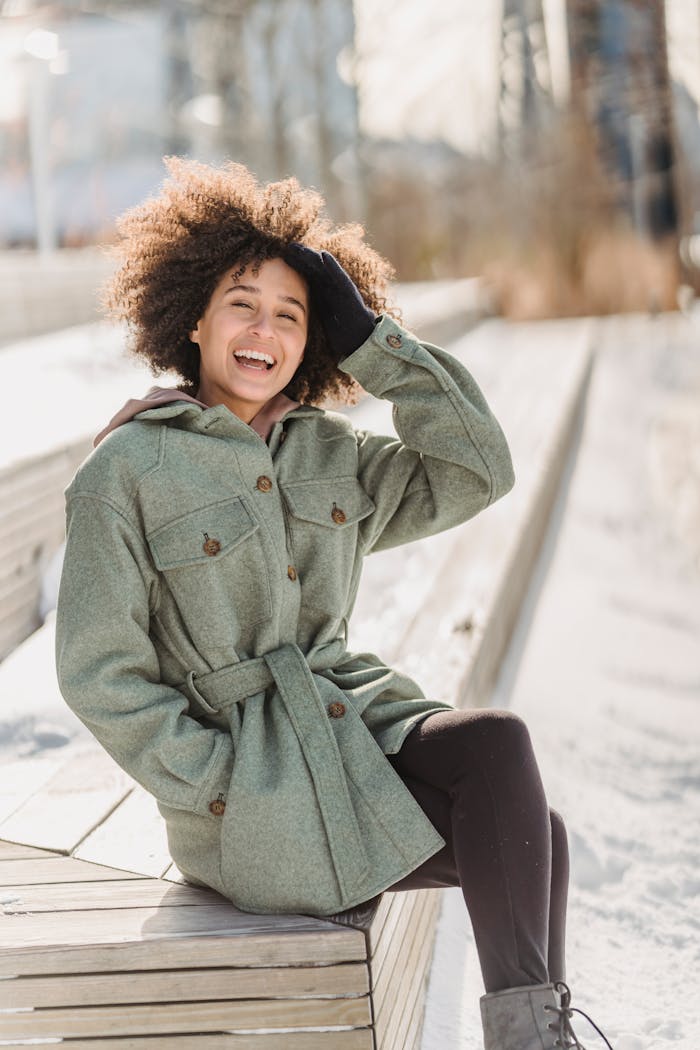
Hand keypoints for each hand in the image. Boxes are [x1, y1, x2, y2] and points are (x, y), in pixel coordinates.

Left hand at [282, 244, 376, 360]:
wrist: (358, 335)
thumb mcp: (320, 314)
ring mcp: (339, 286)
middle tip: (289, 246)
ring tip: (301, 247)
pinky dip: (332, 266)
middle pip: (314, 267)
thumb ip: (311, 305)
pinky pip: (338, 276)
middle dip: (302, 256)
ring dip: (313, 257)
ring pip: (324, 268)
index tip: (284, 255)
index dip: (297, 263)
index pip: (308, 273)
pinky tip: (324, 256)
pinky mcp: (348, 290)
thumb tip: (288, 310)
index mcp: (322, 290)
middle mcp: (330, 285)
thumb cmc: (339, 328)